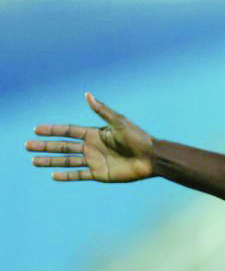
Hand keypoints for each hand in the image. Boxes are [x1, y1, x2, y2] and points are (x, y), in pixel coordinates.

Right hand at [25, 93, 153, 181]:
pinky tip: (53, 175)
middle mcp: (92, 147)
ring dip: (50, 161)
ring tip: (34, 161)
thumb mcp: (119, 122)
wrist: (151, 158)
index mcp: (95, 134)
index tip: (36, 129)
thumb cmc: (138, 138)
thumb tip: (86, 94)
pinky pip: (79, 175)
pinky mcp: (100, 174)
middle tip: (27, 146)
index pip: (68, 131)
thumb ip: (102, 111)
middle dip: (45, 146)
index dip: (52, 130)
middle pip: (63, 146)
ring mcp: (95, 161)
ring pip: (67, 161)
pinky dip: (66, 175)